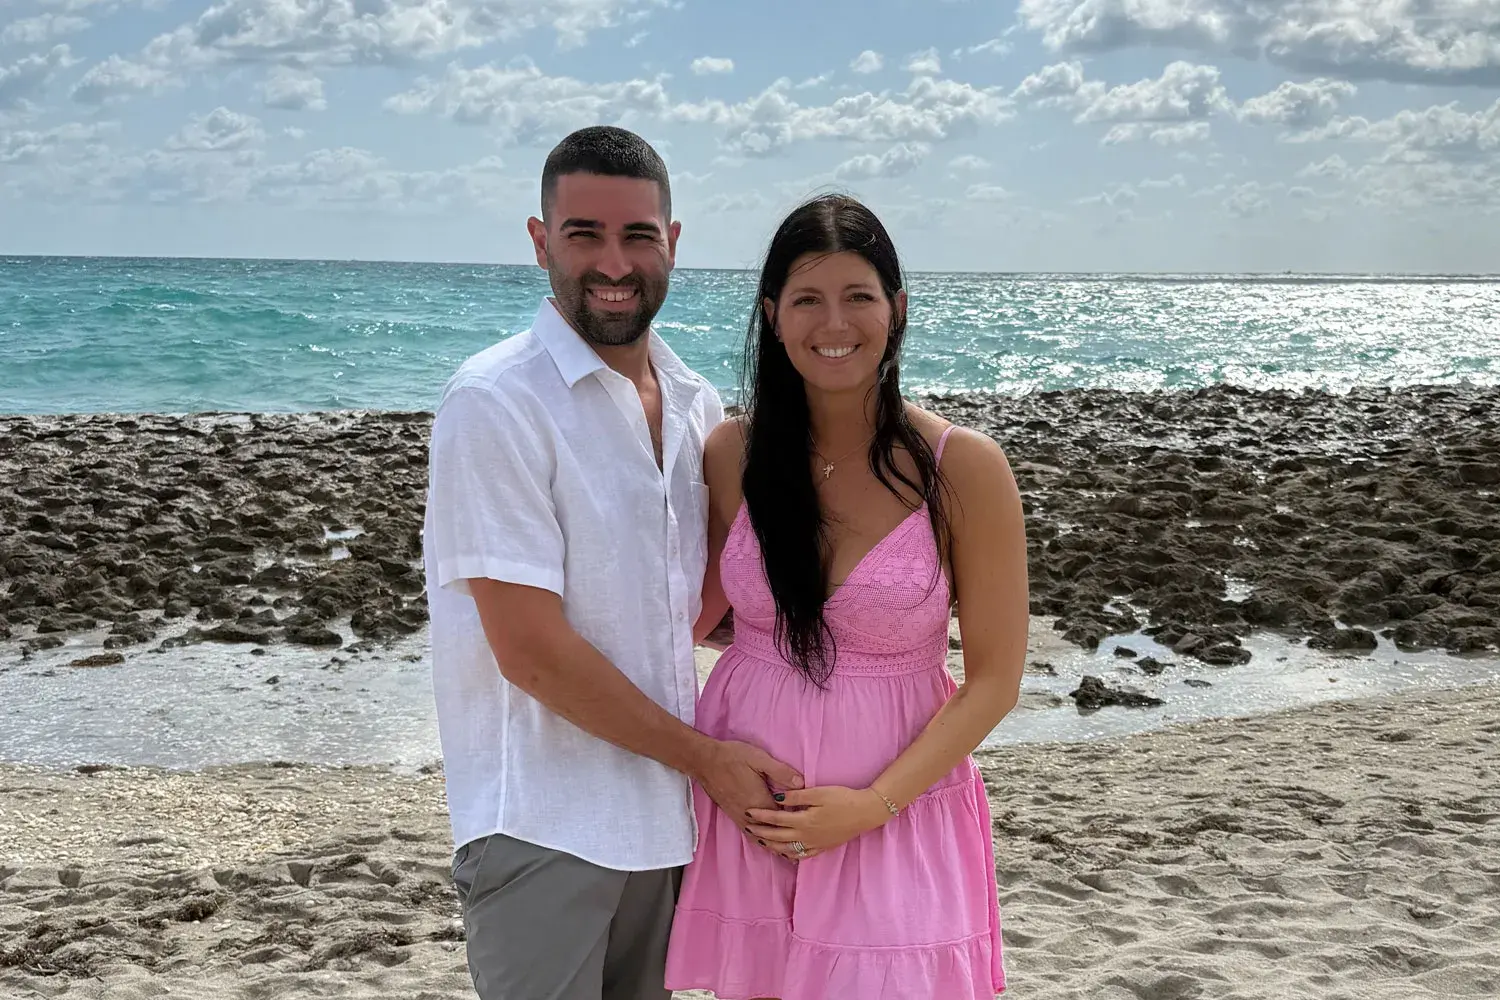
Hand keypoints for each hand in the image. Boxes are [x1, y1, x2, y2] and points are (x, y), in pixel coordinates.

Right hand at [692, 738, 802, 840]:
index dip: (798, 822)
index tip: (812, 827)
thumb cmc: (733, 758)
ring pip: (761, 838)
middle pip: (773, 833)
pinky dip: (760, 842)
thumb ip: (781, 772)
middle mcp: (751, 814)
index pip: (784, 818)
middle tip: (805, 851)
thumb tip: (801, 783)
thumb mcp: (759, 759)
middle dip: (789, 840)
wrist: (706, 762)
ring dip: (775, 846)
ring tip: (789, 857)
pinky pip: (750, 835)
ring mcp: (740, 817)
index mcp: (761, 801)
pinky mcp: (733, 816)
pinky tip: (764, 844)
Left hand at [745, 785, 893, 860]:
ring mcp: (815, 844)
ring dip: (772, 845)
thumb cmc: (843, 798)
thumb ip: (796, 796)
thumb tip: (777, 797)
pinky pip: (802, 855)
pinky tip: (785, 852)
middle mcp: (806, 836)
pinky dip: (790, 854)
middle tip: (747, 828)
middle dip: (761, 832)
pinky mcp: (823, 847)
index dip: (760, 816)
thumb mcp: (819, 792)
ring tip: (760, 841)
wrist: (865, 812)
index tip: (748, 812)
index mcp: (804, 821)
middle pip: (777, 836)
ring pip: (787, 849)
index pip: (776, 819)